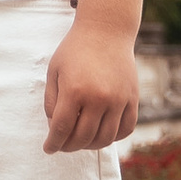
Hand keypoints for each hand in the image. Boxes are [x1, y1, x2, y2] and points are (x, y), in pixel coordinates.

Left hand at [44, 13, 140, 153]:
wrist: (105, 30)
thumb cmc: (75, 49)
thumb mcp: (54, 71)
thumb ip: (51, 101)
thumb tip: (55, 128)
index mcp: (74, 91)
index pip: (61, 128)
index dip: (53, 143)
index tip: (48, 148)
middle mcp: (98, 98)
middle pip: (83, 137)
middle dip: (69, 146)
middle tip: (63, 145)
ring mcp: (118, 100)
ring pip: (105, 138)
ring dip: (91, 145)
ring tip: (81, 141)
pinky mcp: (132, 99)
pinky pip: (125, 128)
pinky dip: (113, 137)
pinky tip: (102, 134)